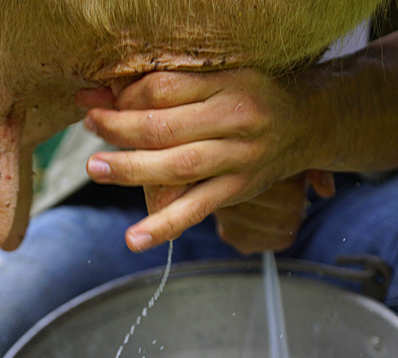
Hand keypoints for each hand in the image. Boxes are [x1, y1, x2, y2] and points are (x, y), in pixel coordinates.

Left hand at [77, 69, 313, 251]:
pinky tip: (134, 239)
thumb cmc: (252, 97)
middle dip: (119, 129)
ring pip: (177, 167)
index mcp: (226, 85)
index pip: (164, 89)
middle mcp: (234, 122)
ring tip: (96, 168)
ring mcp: (237, 160)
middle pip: (165, 128)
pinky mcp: (236, 191)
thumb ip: (169, 87)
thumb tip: (103, 97)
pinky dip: (163, 227)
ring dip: (131, 169)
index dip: (127, 97)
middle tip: (90, 127)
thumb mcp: (220, 78)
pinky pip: (195, 211)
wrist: (308, 122)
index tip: (100, 102)